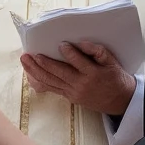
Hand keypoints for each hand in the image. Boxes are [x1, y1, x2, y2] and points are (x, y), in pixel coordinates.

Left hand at [21, 43, 136, 117]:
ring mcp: (73, 92)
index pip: (78, 62)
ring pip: (51, 81)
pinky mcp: (70, 97)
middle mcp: (81, 84)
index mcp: (93, 74)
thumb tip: (82, 43)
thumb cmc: (116, 78)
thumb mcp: (112, 62)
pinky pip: (52, 89)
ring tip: (25, 61)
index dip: (68, 52)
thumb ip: (98, 51)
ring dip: (35, 71)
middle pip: (58, 73)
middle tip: (29, 54)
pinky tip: (30, 74)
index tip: (60, 44)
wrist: (120, 101)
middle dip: (42, 63)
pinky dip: (40, 81)